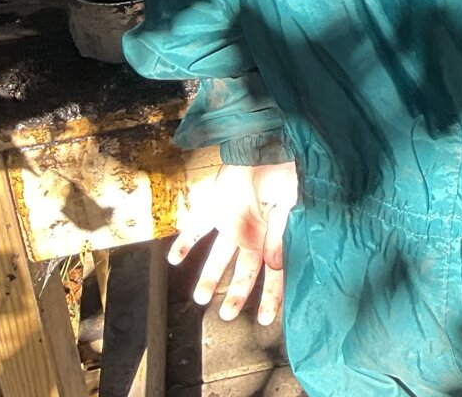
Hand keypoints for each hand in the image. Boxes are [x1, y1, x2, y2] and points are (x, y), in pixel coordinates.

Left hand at [171, 159, 296, 324]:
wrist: (261, 141)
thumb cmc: (281, 170)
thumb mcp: (286, 203)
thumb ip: (277, 235)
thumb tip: (274, 266)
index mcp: (271, 234)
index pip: (274, 272)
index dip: (271, 296)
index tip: (267, 320)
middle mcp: (250, 233)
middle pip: (243, 270)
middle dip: (237, 294)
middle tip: (227, 315)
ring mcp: (230, 222)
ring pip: (218, 256)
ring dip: (209, 276)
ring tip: (199, 298)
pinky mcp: (213, 207)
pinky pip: (196, 227)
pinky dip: (184, 242)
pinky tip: (174, 259)